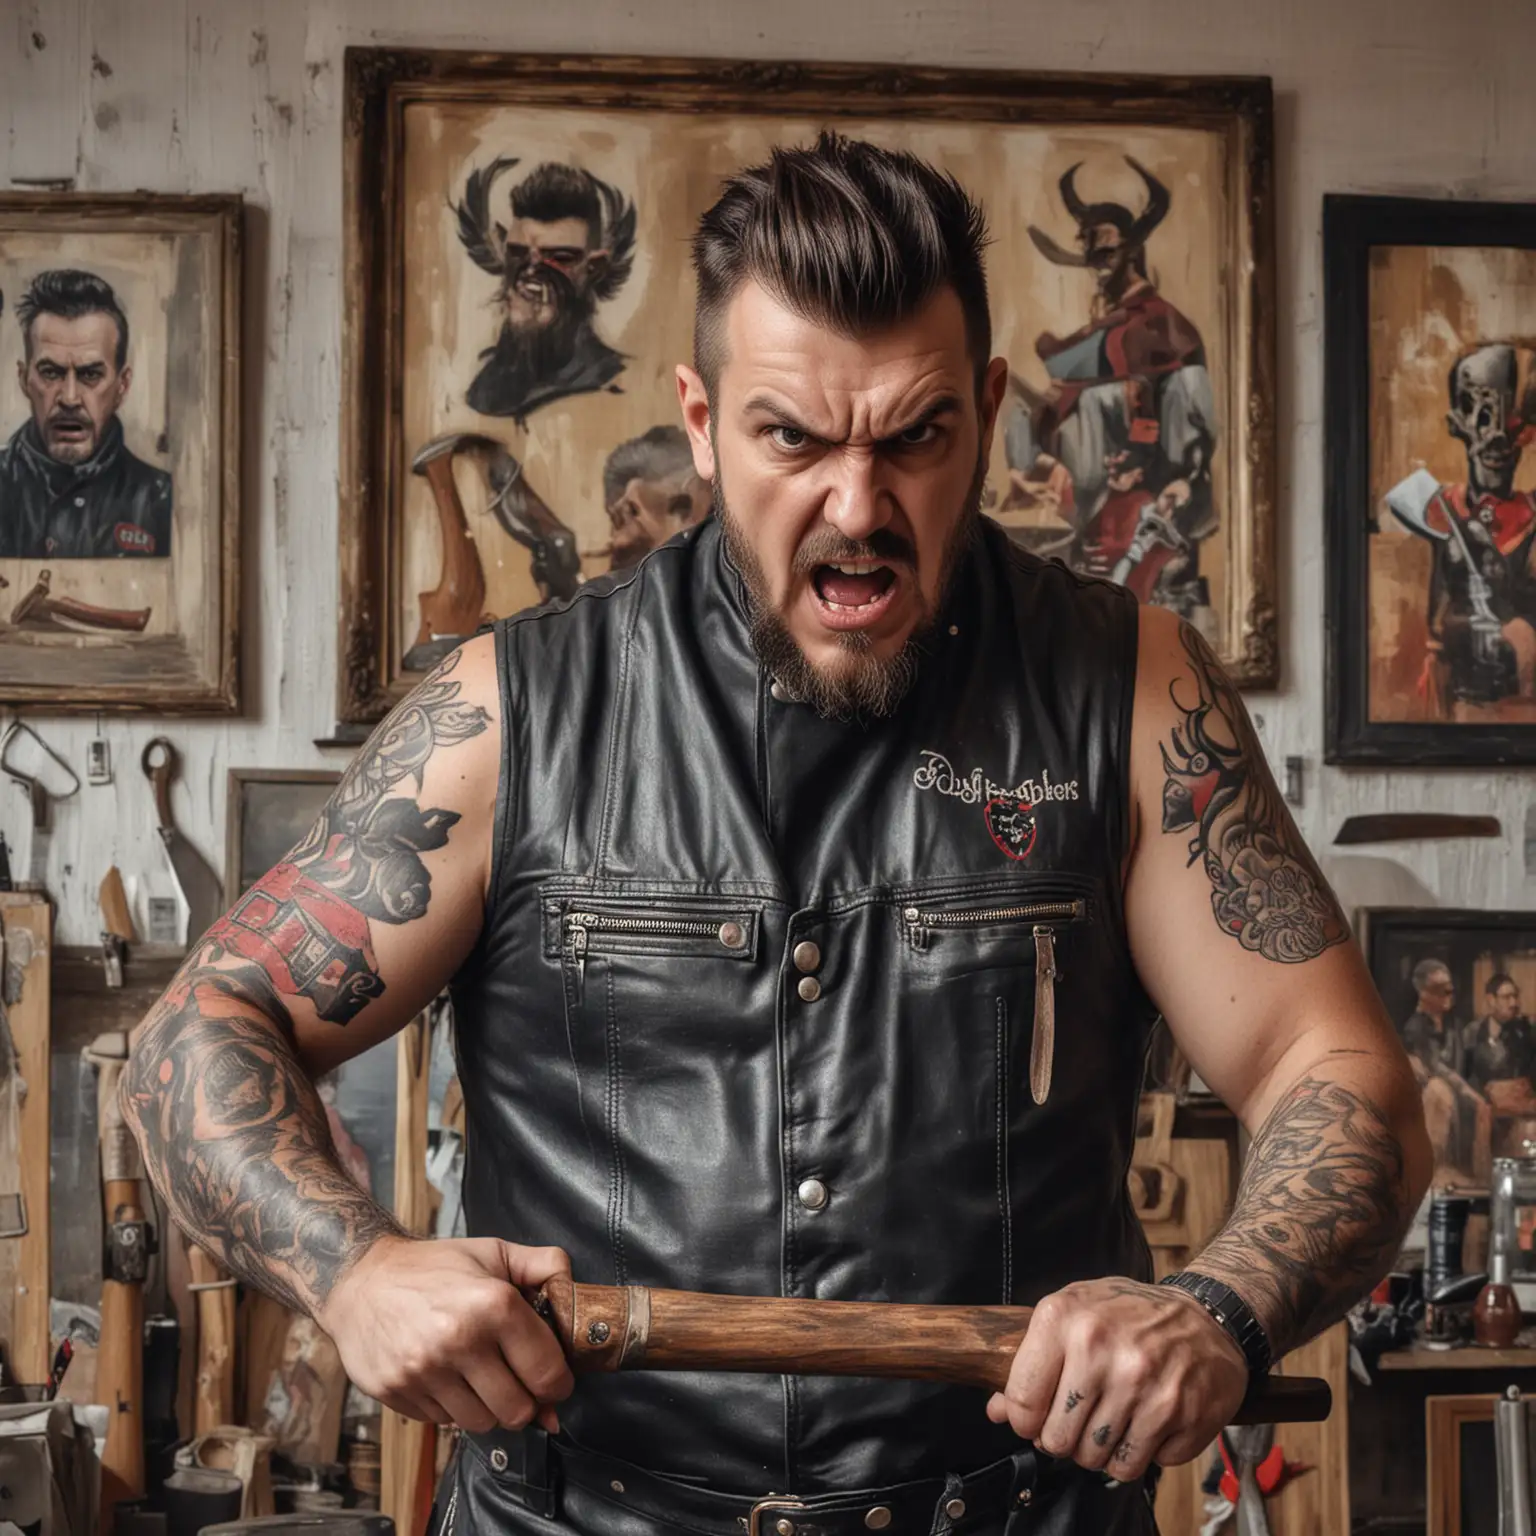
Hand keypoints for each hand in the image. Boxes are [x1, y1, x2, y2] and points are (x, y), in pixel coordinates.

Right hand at [316, 1234, 574, 1434]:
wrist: (362, 1280)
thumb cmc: (434, 1266)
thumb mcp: (493, 1253)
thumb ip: (544, 1267)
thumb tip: (577, 1295)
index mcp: (493, 1305)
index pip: (547, 1373)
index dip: (559, 1383)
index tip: (556, 1381)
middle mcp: (459, 1342)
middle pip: (517, 1410)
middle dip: (528, 1402)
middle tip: (521, 1383)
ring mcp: (425, 1372)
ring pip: (481, 1423)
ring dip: (490, 1408)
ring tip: (483, 1379)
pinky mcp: (398, 1393)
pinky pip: (444, 1422)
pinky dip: (454, 1409)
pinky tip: (449, 1379)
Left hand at [985, 1277, 1247, 1480]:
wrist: (1204, 1317)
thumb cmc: (1128, 1315)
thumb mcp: (1072, 1314)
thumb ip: (1031, 1361)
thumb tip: (998, 1411)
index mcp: (1066, 1318)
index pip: (1023, 1401)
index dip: (1025, 1421)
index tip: (1036, 1419)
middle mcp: (1104, 1350)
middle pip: (1058, 1440)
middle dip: (1064, 1440)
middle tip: (1078, 1422)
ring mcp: (1145, 1384)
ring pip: (1097, 1460)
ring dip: (1099, 1451)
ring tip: (1110, 1422)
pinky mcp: (1180, 1414)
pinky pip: (1139, 1466)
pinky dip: (1136, 1455)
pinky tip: (1142, 1424)